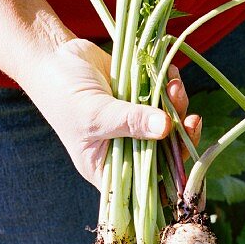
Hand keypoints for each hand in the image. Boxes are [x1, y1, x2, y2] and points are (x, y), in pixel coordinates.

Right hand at [21, 37, 199, 188]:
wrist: (53, 55)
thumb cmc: (63, 94)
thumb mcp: (96, 113)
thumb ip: (131, 122)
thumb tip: (166, 127)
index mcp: (108, 168)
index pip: (145, 188)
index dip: (169, 183)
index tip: (187, 166)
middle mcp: (125, 150)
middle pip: (165, 155)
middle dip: (181, 138)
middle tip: (192, 120)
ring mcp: (135, 123)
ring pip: (169, 124)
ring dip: (178, 107)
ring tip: (175, 87)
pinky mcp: (140, 98)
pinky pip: (165, 99)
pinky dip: (171, 88)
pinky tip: (170, 75)